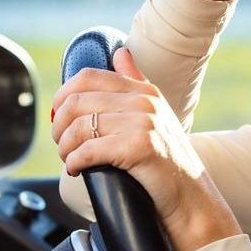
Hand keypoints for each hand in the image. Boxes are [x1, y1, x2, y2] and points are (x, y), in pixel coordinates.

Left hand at [51, 47, 241, 250]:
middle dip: (59, 125)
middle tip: (61, 143)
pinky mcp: (138, 146)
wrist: (191, 196)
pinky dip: (74, 162)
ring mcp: (142, 122)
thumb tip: (120, 54)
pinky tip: (76, 170)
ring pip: (79, 127)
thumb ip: (136, 82)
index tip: (59, 117)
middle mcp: (144, 101)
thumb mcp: (156, 114)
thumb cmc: (168, 161)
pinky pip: (88, 150)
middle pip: (77, 101)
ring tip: (69, 159)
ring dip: (64, 147)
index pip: (88, 77)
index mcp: (144, 90)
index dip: (63, 96)